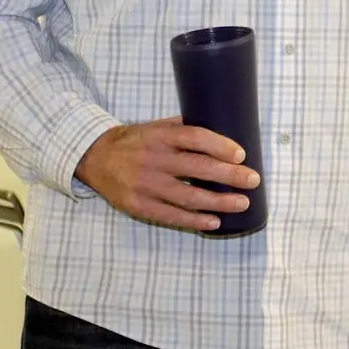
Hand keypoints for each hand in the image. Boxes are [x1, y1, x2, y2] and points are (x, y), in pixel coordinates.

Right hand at [75, 117, 259, 231]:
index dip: (220, 146)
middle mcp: (153, 159)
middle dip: (229, 175)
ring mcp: (145, 185)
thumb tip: (223, 128)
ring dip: (218, 201)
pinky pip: (170, 215)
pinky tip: (214, 221)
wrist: (94, 157)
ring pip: (188, 196)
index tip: (241, 155)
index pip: (195, 138)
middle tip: (253, 180)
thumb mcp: (156, 126)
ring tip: (241, 203)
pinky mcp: (138, 205)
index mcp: (160, 136)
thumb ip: (184, 128)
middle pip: (197, 168)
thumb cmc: (135, 140)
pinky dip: (194, 220)